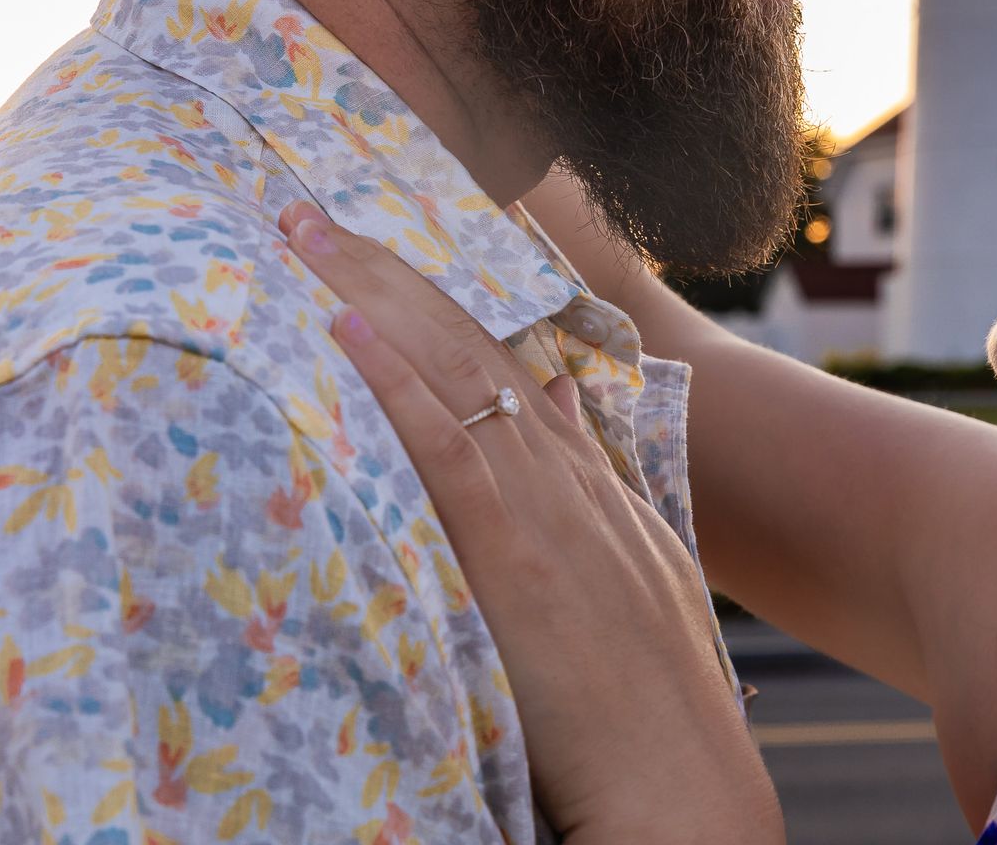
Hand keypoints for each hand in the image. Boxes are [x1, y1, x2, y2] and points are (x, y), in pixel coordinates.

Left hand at [278, 202, 782, 842]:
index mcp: (601, 492)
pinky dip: (398, 382)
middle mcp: (577, 481)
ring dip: (379, 294)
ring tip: (307, 231)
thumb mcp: (636, 596)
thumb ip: (597, 519)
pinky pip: (449, 449)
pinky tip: (347, 328)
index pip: (518, 366)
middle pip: (477, 344)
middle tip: (317, 210)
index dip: (451, 298)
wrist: (689, 793)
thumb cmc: (654, 722)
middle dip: (396, 269)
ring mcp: (553, 512)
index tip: (397, 248)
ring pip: (457, 371)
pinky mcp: (521, 560)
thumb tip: (559, 430)